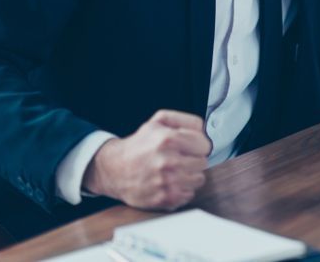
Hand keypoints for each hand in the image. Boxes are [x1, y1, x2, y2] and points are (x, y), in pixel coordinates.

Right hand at [83, 109, 211, 210]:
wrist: (114, 169)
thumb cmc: (139, 144)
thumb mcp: (159, 121)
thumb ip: (186, 120)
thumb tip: (205, 129)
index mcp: (169, 139)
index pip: (205, 145)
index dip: (198, 145)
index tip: (190, 147)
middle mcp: (169, 161)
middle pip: (203, 163)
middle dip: (193, 159)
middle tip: (179, 158)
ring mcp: (167, 182)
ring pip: (199, 179)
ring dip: (189, 175)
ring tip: (174, 170)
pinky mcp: (165, 198)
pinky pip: (189, 194)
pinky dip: (182, 189)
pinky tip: (169, 182)